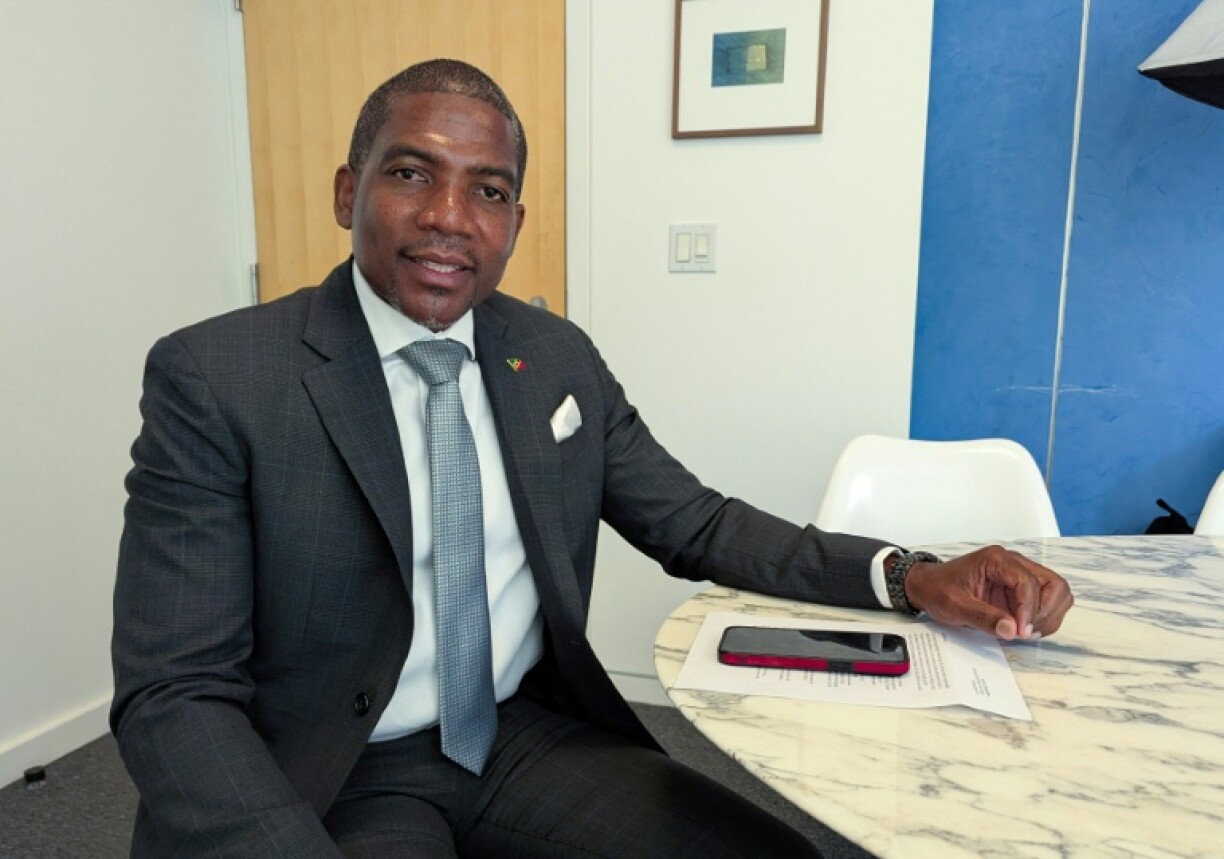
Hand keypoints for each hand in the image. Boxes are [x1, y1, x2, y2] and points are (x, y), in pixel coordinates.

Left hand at [903, 545, 1073, 639]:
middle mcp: (1014, 563)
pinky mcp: (1022, 589)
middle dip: (1045, 612)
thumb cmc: (939, 589)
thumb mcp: (955, 606)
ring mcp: (1021, 575)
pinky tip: (1025, 629)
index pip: (1028, 582)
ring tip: (1026, 632)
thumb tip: (1011, 630)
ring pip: (1057, 592)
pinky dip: (1045, 618)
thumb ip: (983, 618)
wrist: (929, 586)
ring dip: (1049, 616)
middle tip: (1026, 632)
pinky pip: (1048, 602)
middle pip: (1054, 584)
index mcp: (996, 560)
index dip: (1028, 610)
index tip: (1021, 632)